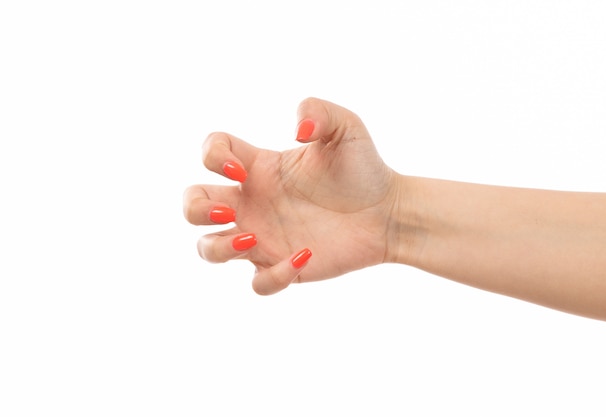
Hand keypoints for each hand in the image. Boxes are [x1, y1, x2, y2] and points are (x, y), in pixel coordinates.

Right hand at [183, 98, 398, 294]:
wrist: (389, 211)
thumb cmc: (364, 168)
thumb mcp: (347, 128)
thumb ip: (318, 111)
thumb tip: (296, 129)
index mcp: (259, 167)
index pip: (211, 151)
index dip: (212, 157)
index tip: (243, 170)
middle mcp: (253, 202)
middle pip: (193, 206)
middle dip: (196, 209)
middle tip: (231, 209)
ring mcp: (264, 237)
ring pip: (209, 249)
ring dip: (217, 247)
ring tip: (252, 239)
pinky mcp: (284, 266)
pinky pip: (257, 283)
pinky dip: (272, 277)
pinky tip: (304, 257)